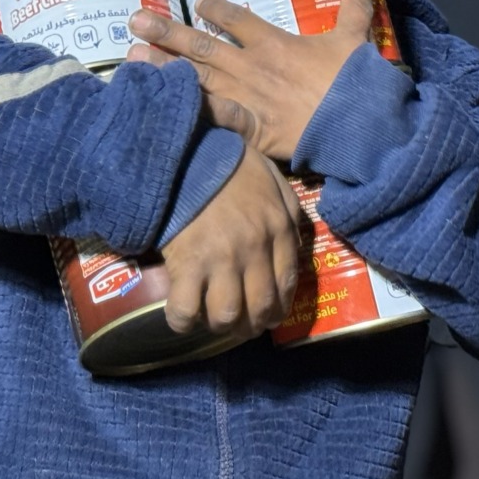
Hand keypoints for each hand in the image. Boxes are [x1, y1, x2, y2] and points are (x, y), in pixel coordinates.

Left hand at [129, 0, 377, 161]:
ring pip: (195, 80)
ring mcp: (244, 99)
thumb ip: (353, 11)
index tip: (199, 2)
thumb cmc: (353, 82)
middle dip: (166, 32)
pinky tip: (159, 111)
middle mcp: (250, 67)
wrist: (356, 124)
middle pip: (200, 46)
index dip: (214, 8)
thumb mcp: (354, 41)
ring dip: (162, 69)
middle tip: (134, 19)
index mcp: (273, 43)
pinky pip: (212, 120)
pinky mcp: (248, 130)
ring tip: (131, 59)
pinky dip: (188, 115)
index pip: (235, 17)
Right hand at [158, 150, 302, 337]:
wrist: (188, 152)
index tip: (269, 315)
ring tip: (214, 321)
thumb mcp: (275, 181)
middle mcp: (253, 251)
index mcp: (277, 230)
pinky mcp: (186, 264)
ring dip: (222, 326)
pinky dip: (184, 321)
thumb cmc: (232, 163)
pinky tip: (184, 316)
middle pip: (260, 308)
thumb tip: (294, 244)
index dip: (279, 308)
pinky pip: (186, 309)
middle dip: (253, 325)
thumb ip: (289, 212)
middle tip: (242, 324)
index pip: (287, 284)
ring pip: (227, 316)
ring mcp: (219, 260)